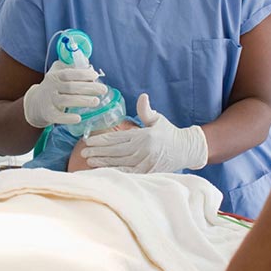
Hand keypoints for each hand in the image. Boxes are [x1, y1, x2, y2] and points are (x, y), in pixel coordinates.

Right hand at [23, 62, 107, 128]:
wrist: (35, 104)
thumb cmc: (53, 87)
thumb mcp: (58, 73)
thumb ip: (72, 68)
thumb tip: (89, 65)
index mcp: (55, 76)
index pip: (69, 73)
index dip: (82, 74)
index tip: (95, 75)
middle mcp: (51, 87)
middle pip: (71, 87)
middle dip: (88, 88)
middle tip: (103, 89)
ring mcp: (49, 101)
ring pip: (66, 101)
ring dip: (82, 101)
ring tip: (96, 101)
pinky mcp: (48, 114)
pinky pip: (58, 117)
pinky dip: (68, 118)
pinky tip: (79, 118)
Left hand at [82, 93, 208, 172]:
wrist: (187, 149)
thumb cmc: (169, 132)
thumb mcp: (158, 119)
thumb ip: (146, 110)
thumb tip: (142, 97)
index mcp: (143, 136)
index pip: (117, 138)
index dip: (101, 140)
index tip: (87, 140)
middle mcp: (144, 150)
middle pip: (115, 152)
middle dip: (98, 152)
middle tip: (83, 152)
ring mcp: (147, 163)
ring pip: (120, 163)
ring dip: (103, 163)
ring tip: (89, 161)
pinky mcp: (150, 172)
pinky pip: (130, 174)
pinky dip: (116, 173)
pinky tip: (105, 172)